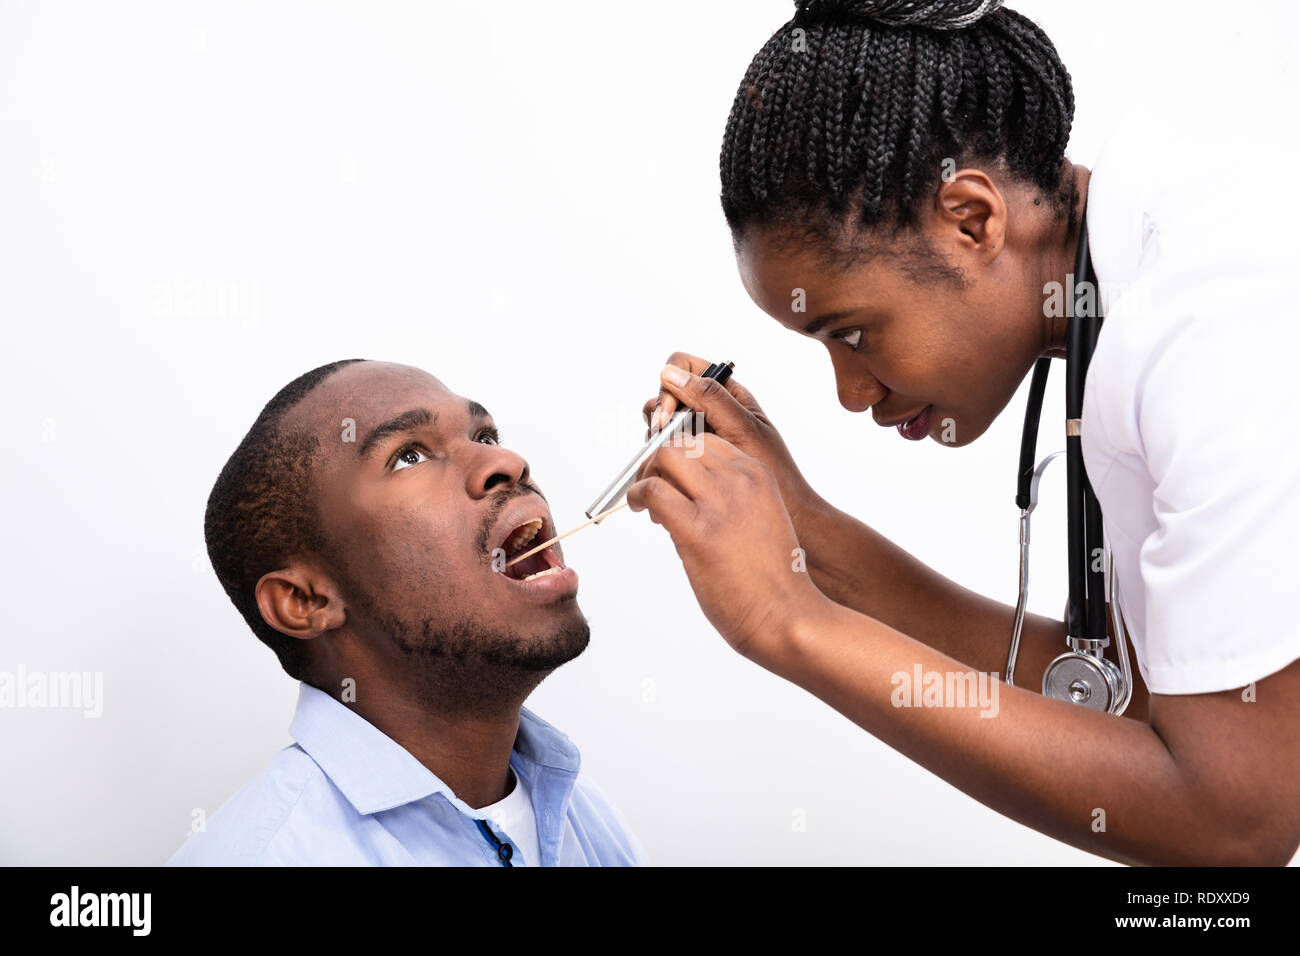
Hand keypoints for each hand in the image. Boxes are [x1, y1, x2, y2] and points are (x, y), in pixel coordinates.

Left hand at [626, 431, 829, 662]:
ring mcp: (719, 503)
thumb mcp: (761, 519)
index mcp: (758, 475)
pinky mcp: (696, 531)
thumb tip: (684, 494)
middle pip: (682, 445)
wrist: (786, 615)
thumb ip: (731, 499)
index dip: (682, 456)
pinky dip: (637, 495)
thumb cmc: (774, 579)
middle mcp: (739, 481)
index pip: (707, 442)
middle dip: (660, 462)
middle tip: (653, 490)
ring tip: (648, 505)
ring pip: (664, 459)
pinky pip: (653, 491)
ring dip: (647, 476)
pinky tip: (640, 509)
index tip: (672, 478)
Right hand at [642, 351, 824, 530]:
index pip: (683, 366)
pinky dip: (660, 458)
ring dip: (657, 439)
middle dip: (659, 415)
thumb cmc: (774, 469)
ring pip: (662, 421)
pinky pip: (666, 447)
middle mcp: (710, 408)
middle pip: (667, 393)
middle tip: (662, 442)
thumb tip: (670, 373)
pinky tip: (666, 477)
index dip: (669, 385)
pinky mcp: (692, 456)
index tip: (667, 417)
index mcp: (726, 393)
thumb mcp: (742, 429)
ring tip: (666, 464)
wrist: (788, 511)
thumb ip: (710, 398)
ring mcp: (699, 432)